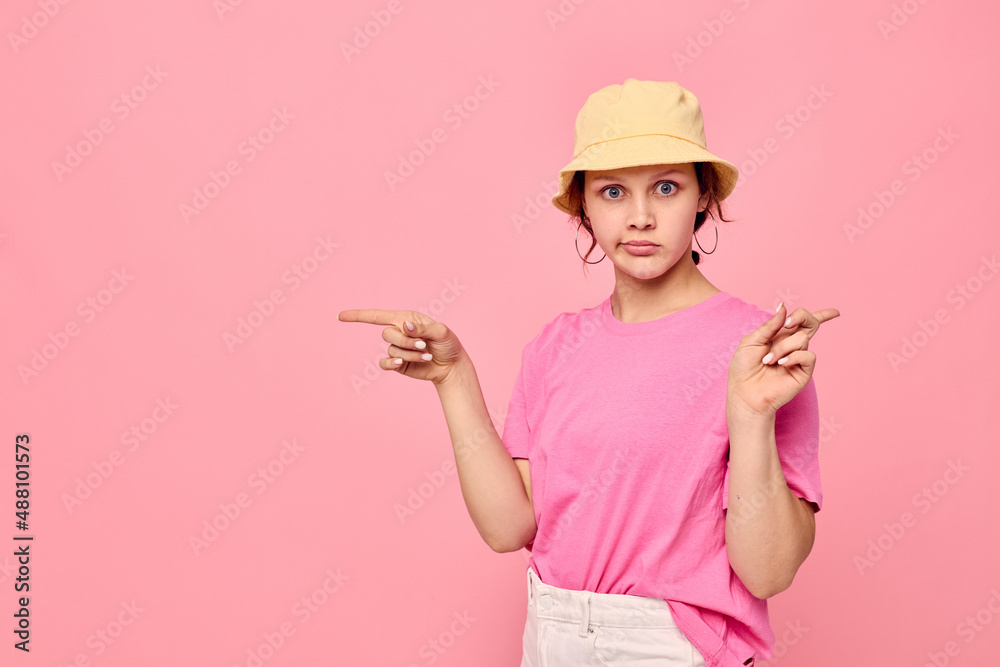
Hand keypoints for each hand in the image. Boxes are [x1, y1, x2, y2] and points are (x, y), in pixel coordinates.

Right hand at [337, 308, 467, 384]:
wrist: (452, 366)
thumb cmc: (448, 344)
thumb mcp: (441, 332)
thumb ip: (423, 328)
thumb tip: (405, 326)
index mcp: (406, 319)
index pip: (377, 316)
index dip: (358, 316)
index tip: (340, 316)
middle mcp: (399, 332)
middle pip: (387, 334)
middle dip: (406, 342)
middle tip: (424, 346)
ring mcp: (397, 348)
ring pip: (391, 350)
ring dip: (409, 354)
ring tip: (426, 356)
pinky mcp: (398, 364)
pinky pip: (385, 364)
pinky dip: (392, 364)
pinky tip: (402, 365)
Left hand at [727, 302, 840, 418]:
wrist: (745, 393)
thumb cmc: (744, 368)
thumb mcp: (751, 341)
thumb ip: (769, 325)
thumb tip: (783, 307)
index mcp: (780, 336)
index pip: (804, 321)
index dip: (823, 315)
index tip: (830, 313)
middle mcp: (793, 345)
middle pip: (811, 322)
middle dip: (802, 316)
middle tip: (787, 325)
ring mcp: (799, 358)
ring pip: (802, 339)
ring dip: (782, 347)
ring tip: (768, 361)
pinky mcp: (804, 372)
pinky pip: (808, 356)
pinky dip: (794, 356)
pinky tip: (781, 364)